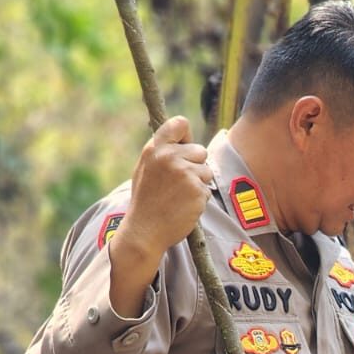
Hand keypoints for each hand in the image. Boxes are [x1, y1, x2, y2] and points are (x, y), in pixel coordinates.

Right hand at [109, 116, 212, 314]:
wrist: (145, 230)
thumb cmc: (147, 201)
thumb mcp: (145, 169)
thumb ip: (162, 153)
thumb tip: (183, 139)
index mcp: (154, 149)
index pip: (179, 123)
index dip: (187, 135)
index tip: (185, 146)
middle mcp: (169, 156)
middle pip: (200, 150)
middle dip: (195, 166)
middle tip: (178, 183)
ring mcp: (184, 172)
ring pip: (206, 171)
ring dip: (198, 184)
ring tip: (179, 196)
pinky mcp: (197, 189)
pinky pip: (208, 189)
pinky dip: (200, 199)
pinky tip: (184, 206)